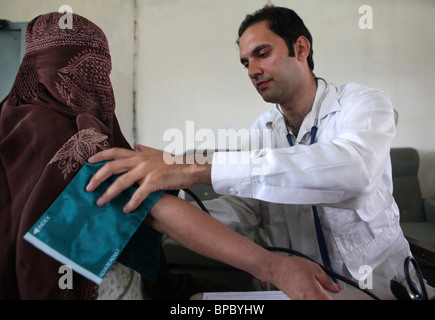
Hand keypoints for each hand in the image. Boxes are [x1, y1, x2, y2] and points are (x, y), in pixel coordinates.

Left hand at [86, 144, 209, 212]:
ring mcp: (146, 171)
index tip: (88, 162)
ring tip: (101, 202)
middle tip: (88, 189)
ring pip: (121, 182)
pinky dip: (131, 203)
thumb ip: (145, 149)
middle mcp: (139, 161)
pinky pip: (138, 194)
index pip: (114, 152)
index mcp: (139, 154)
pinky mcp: (154, 182)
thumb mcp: (158, 152)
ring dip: (109, 193)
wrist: (189, 167)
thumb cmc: (174, 162)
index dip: (100, 156)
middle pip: (112, 167)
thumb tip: (137, 145)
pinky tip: (126, 210)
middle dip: (97, 178)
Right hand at [267, 255, 340, 299]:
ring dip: (318, 294)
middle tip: (329, 287)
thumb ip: (327, 280)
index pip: (330, 302)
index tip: (336, 291)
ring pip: (315, 299)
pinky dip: (311, 293)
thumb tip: (335, 287)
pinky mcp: (296, 299)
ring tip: (315, 283)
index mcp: (315, 295)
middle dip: (326, 295)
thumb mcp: (314, 269)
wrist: (275, 269)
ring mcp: (301, 301)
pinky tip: (308, 284)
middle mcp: (308, 301)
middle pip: (323, 301)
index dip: (334, 296)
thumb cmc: (291, 268)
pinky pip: (308, 298)